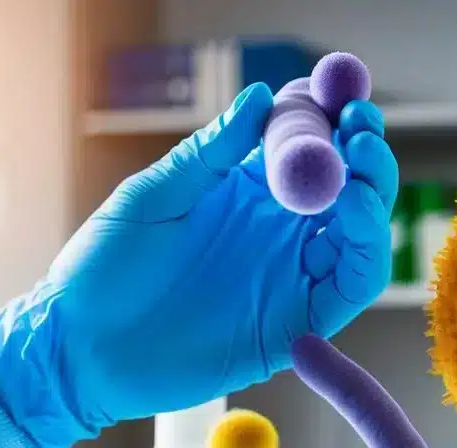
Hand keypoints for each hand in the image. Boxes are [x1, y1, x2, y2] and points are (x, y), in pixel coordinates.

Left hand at [0, 82, 397, 447]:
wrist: (82, 349)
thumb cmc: (104, 269)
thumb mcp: (154, 196)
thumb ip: (212, 153)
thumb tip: (261, 97)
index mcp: (246, 193)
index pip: (307, 149)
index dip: (330, 118)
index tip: (339, 90)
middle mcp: (278, 234)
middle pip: (348, 189)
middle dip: (365, 152)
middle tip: (360, 123)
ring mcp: (290, 278)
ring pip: (359, 236)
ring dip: (374, 196)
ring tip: (362, 162)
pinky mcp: (296, 325)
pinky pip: (349, 290)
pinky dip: (366, 252)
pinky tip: (352, 213)